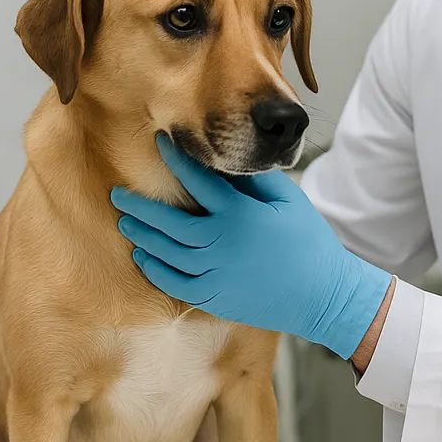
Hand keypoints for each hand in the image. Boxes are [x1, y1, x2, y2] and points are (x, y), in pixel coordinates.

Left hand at [111, 134, 390, 358]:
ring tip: (125, 223)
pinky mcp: (216, 298)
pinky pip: (175, 285)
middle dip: (140, 206)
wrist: (324, 295)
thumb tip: (228, 159)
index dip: (176, 159)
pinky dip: (155, 270)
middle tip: (117, 194)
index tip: (159, 142)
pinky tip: (143, 257)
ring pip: (167, 253)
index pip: (198, 180)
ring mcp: (217, 274)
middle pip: (169, 222)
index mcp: (240, 215)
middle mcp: (222, 244)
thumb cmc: (310, 242)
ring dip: (143, 236)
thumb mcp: (289, 201)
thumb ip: (256, 180)